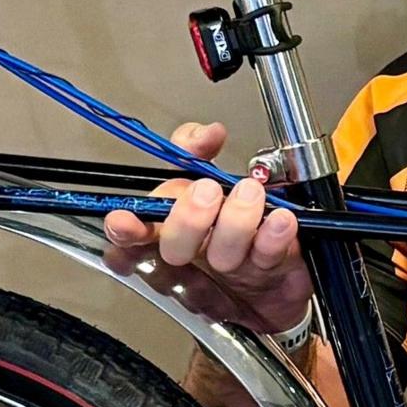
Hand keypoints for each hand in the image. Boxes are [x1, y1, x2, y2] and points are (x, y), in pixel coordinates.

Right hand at [95, 122, 312, 337]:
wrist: (284, 267)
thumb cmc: (234, 219)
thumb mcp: (208, 175)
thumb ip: (195, 150)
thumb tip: (205, 132)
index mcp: (172, 228)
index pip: (138, 231)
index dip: (126, 228)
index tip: (122, 220)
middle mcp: (196, 255)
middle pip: (175, 247)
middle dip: (187, 219)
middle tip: (206, 192)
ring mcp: (232, 269)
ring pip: (222, 255)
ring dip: (235, 222)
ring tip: (250, 193)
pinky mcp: (268, 274)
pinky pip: (267, 257)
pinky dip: (273, 236)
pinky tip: (281, 220)